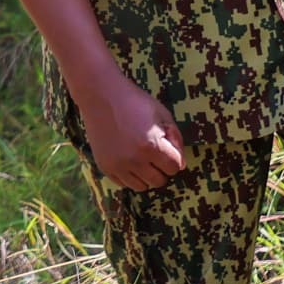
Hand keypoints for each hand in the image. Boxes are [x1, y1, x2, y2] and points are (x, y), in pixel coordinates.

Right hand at [67, 71, 191, 195]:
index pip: (174, 168)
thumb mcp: (163, 115)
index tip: (167, 148)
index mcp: (152, 146)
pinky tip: (129, 159)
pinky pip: (124, 184)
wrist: (101, 96)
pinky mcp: (105, 167)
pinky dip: (130, 176)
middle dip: (162, 169)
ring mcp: (118, 166)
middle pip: (159, 181)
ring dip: (146, 175)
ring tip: (142, 158)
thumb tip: (181, 165)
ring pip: (142, 187)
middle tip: (155, 154)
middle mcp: (134, 160)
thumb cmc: (136, 102)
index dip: (174, 158)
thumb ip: (176, 140)